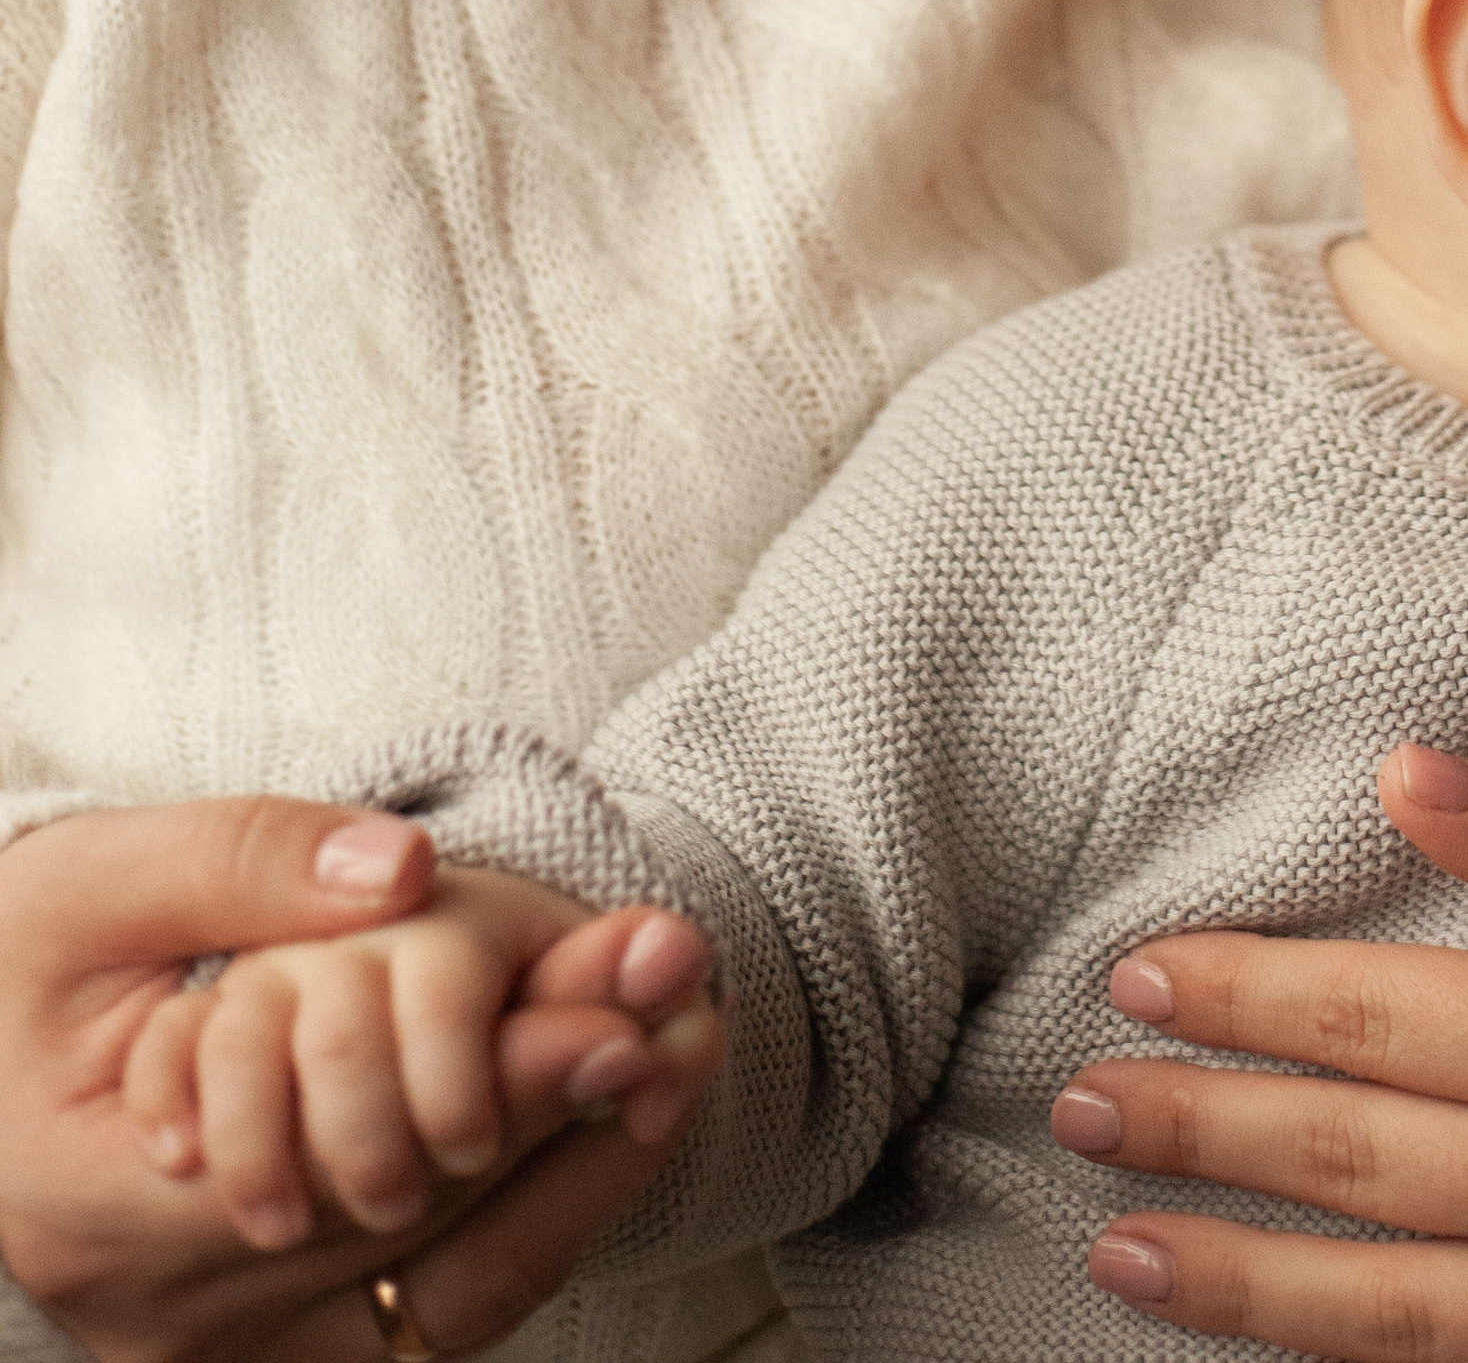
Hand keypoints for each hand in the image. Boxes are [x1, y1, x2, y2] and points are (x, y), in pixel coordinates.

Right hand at [0, 798, 726, 1362]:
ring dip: (569, 1178)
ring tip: (674, 1059)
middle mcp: (166, 1314)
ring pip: (434, 1289)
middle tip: (691, 1009)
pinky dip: (518, 1223)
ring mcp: (212, 1353)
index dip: (503, 1078)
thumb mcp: (100, 882)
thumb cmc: (12, 964)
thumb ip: (247, 863)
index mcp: (105, 1200)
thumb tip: (404, 870)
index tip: (631, 1001)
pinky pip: (417, 1317)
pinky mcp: (254, 1350)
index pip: (351, 1160)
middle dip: (562, 1109)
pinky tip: (599, 1131)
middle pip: (412, 1224)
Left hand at [1048, 748, 1467, 1359]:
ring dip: (1246, 1281)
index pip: (1386, 1021)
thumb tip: (1399, 778)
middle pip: (1365, 1168)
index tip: (1142, 972)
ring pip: (1401, 1314)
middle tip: (1079, 1101)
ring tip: (1118, 1251)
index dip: (1251, 996)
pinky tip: (1293, 1348)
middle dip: (1204, 1135)